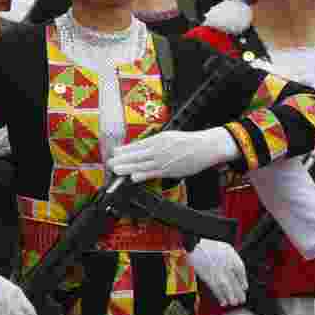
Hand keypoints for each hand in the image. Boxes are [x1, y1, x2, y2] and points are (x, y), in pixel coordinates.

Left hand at [108, 128, 238, 180]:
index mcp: (158, 140)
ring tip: (116, 170)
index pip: (137, 145)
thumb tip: (141, 147)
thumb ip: (155, 143)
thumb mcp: (169, 137)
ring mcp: (163, 160)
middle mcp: (158, 149)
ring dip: (127, 168)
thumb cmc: (188, 142)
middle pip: (136, 155)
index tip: (115, 152)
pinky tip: (133, 177)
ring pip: (141, 164)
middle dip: (122, 160)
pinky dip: (142, 175)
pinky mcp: (169, 170)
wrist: (205, 146)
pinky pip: (153, 173)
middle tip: (109, 163)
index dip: (125, 150)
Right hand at [188, 239, 246, 305]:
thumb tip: (238, 272)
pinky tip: (223, 302)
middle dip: (238, 292)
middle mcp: (225, 265)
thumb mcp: (226, 248)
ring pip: (226, 286)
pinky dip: (220, 296)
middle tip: (242, 300)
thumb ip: (234, 259)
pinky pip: (215, 288)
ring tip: (234, 303)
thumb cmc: (210, 247)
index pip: (240, 270)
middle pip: (234, 281)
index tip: (244, 287)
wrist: (195, 246)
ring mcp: (217, 271)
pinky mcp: (208, 277)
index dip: (243, 280)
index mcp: (231, 256)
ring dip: (230, 296)